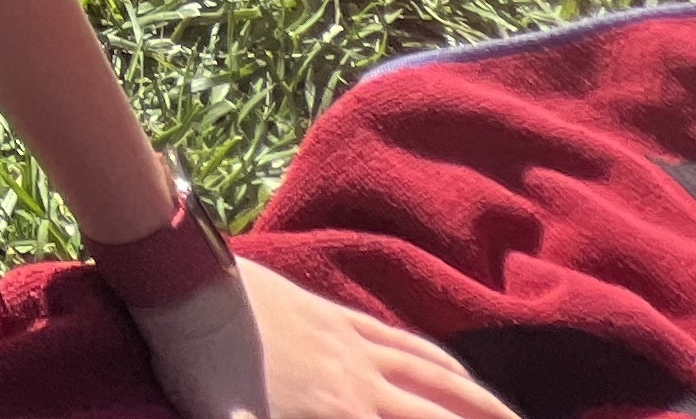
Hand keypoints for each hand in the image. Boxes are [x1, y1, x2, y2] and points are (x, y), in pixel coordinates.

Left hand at [133, 259, 511, 418]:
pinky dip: (439, 359)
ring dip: (480, 401)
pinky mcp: (336, 316)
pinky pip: (403, 340)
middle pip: (444, 415)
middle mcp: (363, 386)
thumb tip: (326, 417)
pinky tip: (452, 367)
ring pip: (435, 377)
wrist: (184, 290)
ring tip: (512, 418)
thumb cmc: (201, 374)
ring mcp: (353, 347)